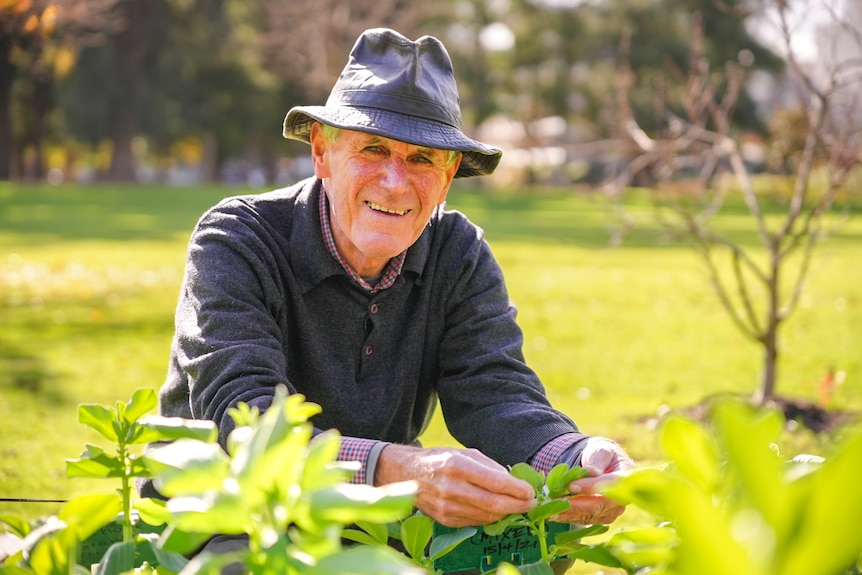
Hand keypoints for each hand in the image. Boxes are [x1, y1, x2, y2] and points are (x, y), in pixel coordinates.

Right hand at [375, 445, 535, 526]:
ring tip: (517, 506)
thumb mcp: (463, 452)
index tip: (530, 491)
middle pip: (494, 503)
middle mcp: (451, 487)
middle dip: (518, 505)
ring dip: (506, 513)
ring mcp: (447, 506)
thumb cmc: (439, 459)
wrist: (406, 473)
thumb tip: (512, 482)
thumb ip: (489, 466)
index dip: (517, 489)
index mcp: (457, 465)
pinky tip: (497, 511)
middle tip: (530, 503)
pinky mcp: (444, 519)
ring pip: (487, 516)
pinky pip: (475, 522)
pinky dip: (490, 518)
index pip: (496, 482)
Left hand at [555, 437, 634, 524]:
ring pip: (589, 516)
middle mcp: (622, 499)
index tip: (571, 486)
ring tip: (548, 510)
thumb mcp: (601, 450)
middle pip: (599, 506)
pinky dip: (567, 517)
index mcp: (626, 478)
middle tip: (555, 502)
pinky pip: (584, 520)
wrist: (602, 464)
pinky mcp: (601, 518)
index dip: (591, 487)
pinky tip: (552, 514)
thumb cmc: (602, 454)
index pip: (610, 486)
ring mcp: (612, 511)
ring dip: (568, 514)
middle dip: (575, 505)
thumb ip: (597, 460)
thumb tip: (591, 472)